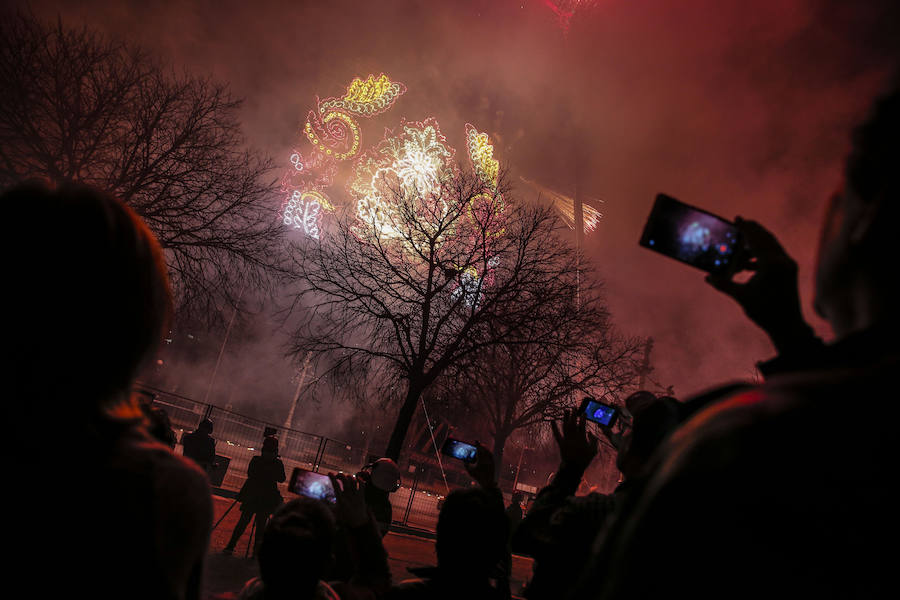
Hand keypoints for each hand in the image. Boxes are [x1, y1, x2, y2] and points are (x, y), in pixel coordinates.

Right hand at [329, 473, 368, 527]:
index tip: (329, 473)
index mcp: (340, 499)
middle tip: (338, 475)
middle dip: (341, 475)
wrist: (358, 522)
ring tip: (347, 477)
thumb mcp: (334, 512)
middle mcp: (348, 496)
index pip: (336, 485)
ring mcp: (355, 495)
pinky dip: (360, 480)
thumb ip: (328, 505)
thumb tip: (318, 502)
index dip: (332, 478)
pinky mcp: (362, 496)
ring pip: (353, 482)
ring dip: (350, 477)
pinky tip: (357, 479)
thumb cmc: (344, 517)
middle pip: (345, 481)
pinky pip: (362, 485)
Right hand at [464, 442, 496, 488]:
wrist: (487, 483)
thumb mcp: (469, 470)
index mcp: (482, 460)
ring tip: (482, 448)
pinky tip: (486, 453)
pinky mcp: (494, 463)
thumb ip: (466, 463)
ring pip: (489, 452)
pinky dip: (488, 453)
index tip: (476, 441)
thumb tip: (464, 457)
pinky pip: (491, 455)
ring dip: (485, 449)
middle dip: (481, 446)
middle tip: (478, 444)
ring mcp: (491, 461)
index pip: (479, 449)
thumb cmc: (478, 477)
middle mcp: (488, 459)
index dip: (477, 444)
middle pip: (485, 449)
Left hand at [551, 409, 598, 470]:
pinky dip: (554, 427)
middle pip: (573, 424)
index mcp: (581, 439)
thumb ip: (593, 440)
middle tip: (574, 407)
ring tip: (566, 410)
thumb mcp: (593, 451)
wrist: (573, 467)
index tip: (584, 412)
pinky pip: (557, 434)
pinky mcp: (560, 443)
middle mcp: (573, 438)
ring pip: (565, 427)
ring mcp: (566, 440)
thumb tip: (589, 432)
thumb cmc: (584, 459)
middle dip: (573, 415)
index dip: (583, 419)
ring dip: (565, 418)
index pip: (582, 426)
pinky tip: (552, 421)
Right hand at [706, 218, 812, 352]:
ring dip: (758, 241)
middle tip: (741, 223)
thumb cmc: (764, 312)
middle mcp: (782, 260)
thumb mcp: (741, 296)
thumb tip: (708, 277)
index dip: (745, 228)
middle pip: (766, 237)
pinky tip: (750, 261)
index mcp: (770, 264)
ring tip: (743, 241)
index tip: (737, 218)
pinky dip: (763, 253)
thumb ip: (724, 284)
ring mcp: (789, 265)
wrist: (788, 325)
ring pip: (772, 245)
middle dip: (753, 230)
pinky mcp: (791, 270)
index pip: (755, 239)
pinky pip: (776, 254)